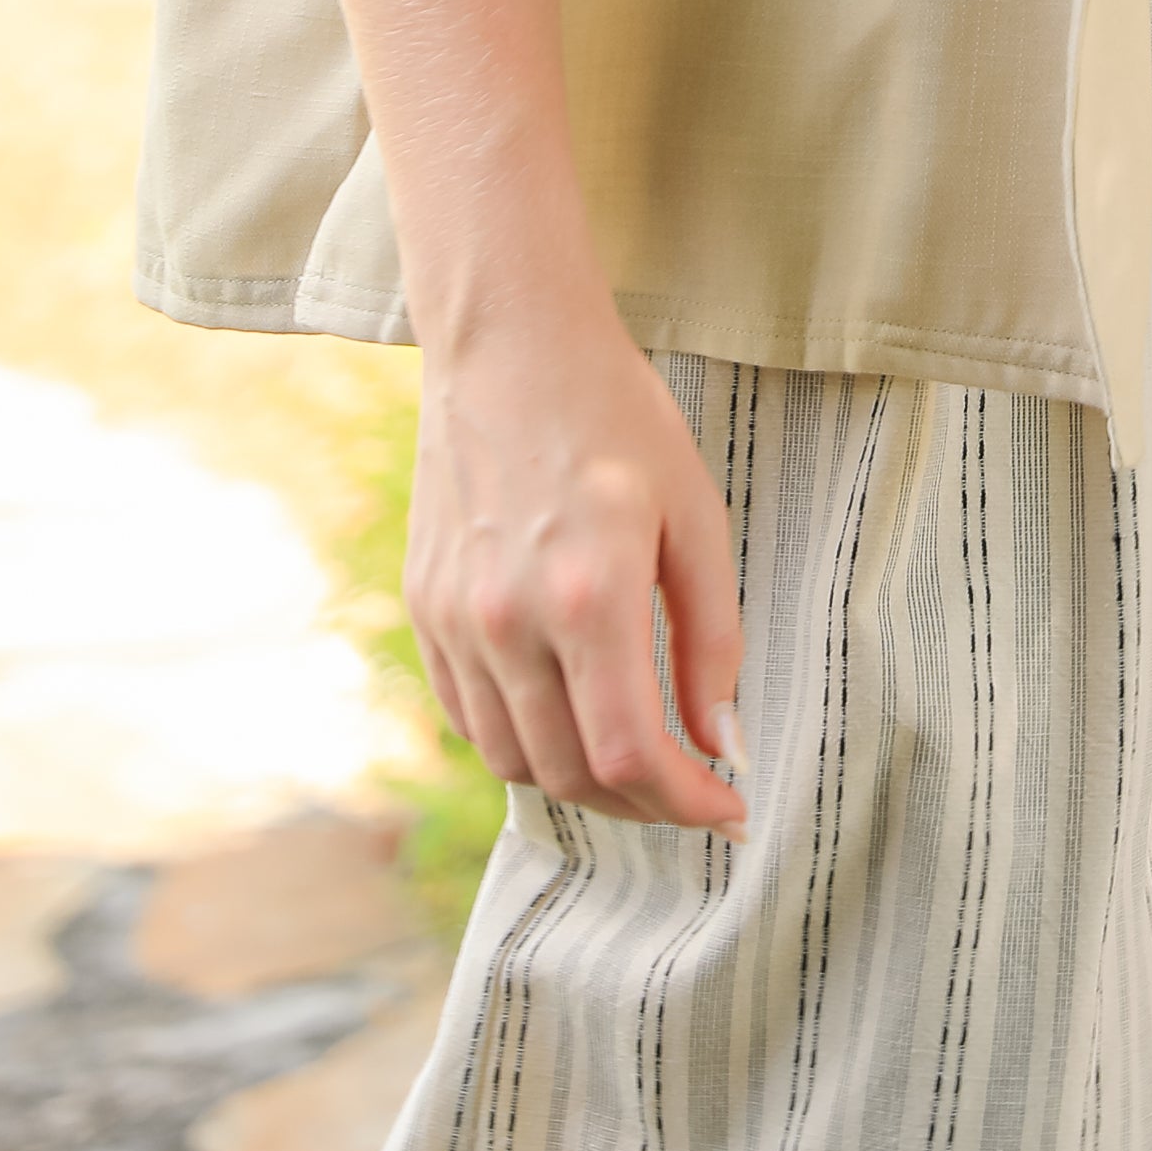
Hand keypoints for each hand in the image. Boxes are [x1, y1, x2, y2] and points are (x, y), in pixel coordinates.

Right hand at [403, 282, 747, 837]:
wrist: (509, 342)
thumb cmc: (616, 416)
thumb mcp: (693, 513)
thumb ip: (711, 638)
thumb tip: (723, 742)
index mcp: (588, 595)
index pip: (628, 755)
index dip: (685, 803)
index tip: (728, 808)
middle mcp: (508, 620)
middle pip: (571, 774)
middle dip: (643, 803)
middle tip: (691, 788)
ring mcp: (454, 618)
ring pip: (514, 760)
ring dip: (581, 782)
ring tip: (634, 760)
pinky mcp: (423, 608)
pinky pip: (469, 717)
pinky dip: (522, 743)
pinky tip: (567, 718)